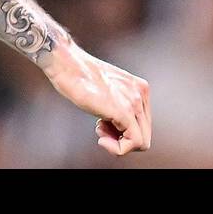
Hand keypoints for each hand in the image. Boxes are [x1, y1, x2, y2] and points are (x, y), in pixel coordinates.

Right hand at [43, 42, 151, 156]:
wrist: (68, 65)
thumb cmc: (79, 77)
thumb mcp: (108, 91)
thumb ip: (119, 104)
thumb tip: (118, 128)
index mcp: (139, 88)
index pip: (142, 123)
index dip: (122, 131)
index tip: (104, 125)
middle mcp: (141, 94)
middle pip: (144, 134)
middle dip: (122, 140)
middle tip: (102, 131)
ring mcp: (134, 102)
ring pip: (141, 142)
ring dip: (118, 144)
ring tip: (99, 130)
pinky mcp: (124, 112)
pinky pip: (133, 143)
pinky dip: (117, 149)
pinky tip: (101, 139)